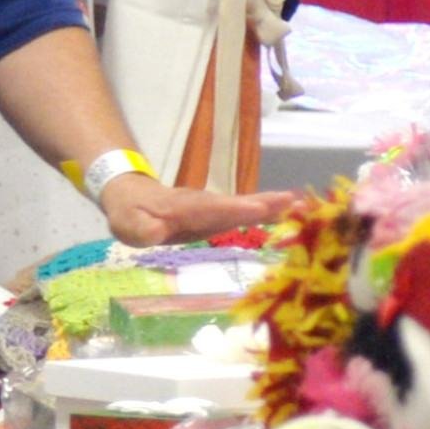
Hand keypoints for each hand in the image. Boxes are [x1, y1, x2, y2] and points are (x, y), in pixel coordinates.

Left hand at [97, 173, 298, 249]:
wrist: (133, 196)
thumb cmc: (130, 213)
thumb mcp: (127, 223)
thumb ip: (142, 228)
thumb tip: (158, 231)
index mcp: (182, 207)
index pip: (209, 208)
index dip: (232, 209)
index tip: (257, 209)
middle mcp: (203, 204)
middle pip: (236, 203)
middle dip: (263, 203)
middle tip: (295, 201)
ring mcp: (213, 207)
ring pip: (245, 205)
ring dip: (273, 205)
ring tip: (302, 204)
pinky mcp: (220, 214)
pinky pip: (246, 212)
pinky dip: (269, 211)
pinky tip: (291, 212)